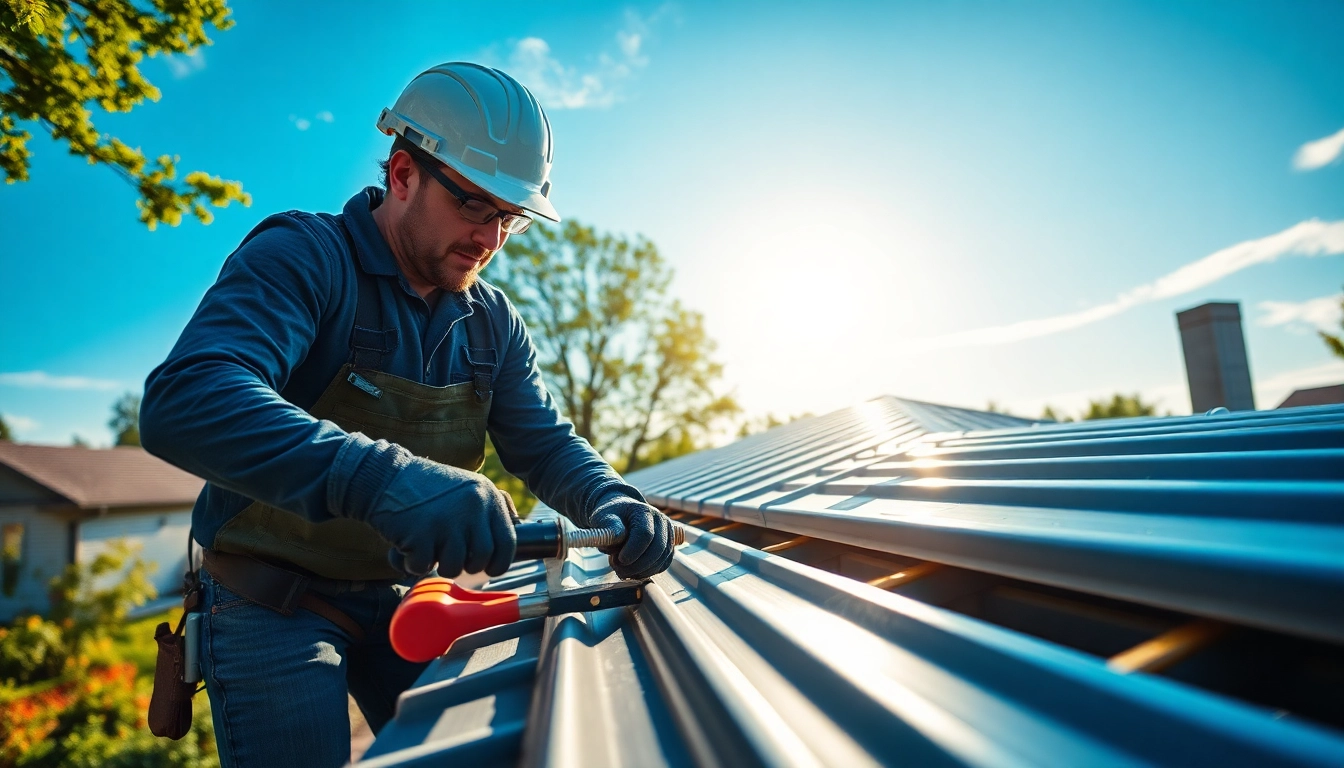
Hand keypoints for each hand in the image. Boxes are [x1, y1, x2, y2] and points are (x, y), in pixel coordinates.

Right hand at [366, 455, 516, 577]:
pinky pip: (422, 566)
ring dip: (437, 565)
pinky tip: (407, 545)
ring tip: (427, 547)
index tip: (488, 567)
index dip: (499, 562)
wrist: (384, 475)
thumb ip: (491, 507)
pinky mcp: (421, 533)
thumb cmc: (426, 487)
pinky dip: (412, 563)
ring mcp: (447, 520)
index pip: (508, 541)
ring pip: (454, 566)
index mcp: (486, 496)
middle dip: (465, 566)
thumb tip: (518, 527)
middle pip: (481, 558)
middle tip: (448, 556)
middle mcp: (471, 507)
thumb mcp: (468, 486)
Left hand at [586, 495, 674, 579]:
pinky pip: (663, 565)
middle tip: (618, 569)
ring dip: (641, 571)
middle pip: (658, 548)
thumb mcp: (603, 520)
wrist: (620, 518)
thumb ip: (610, 530)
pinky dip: (648, 572)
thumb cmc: (610, 519)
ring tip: (622, 570)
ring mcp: (667, 534)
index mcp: (644, 511)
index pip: (645, 534)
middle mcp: (660, 521)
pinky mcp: (668, 547)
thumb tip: (616, 541)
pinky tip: (632, 572)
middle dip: (637, 565)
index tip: (619, 560)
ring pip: (661, 559)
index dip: (633, 550)